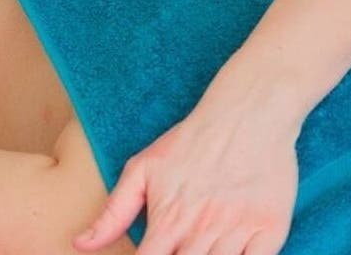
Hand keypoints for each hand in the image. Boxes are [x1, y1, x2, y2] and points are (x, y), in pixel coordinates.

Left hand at [72, 87, 298, 254]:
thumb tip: (80, 244)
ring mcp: (237, 231)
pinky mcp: (270, 229)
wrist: (248, 111)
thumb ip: (113, 212)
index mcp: (168, 220)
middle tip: (178, 250)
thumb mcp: (143, 168)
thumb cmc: (192, 140)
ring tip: (198, 249)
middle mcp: (201, 230)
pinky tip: (230, 254)